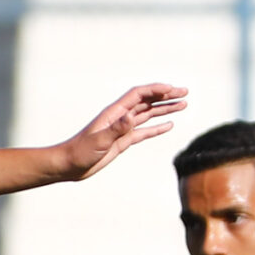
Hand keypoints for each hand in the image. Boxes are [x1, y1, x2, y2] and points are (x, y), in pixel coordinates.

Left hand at [54, 83, 189, 180]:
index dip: (156, 90)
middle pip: (147, 101)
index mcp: (115, 113)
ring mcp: (123, 128)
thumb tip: (131, 117)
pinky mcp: (123, 141)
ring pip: (148, 115)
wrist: (69, 165)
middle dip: (166, 96)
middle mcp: (121, 117)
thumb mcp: (99, 141)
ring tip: (183, 105)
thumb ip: (116, 129)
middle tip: (185, 92)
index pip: (139, 95)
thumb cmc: (80, 152)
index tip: (173, 89)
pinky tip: (169, 125)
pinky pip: (144, 131)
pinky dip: (157, 127)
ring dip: (165, 109)